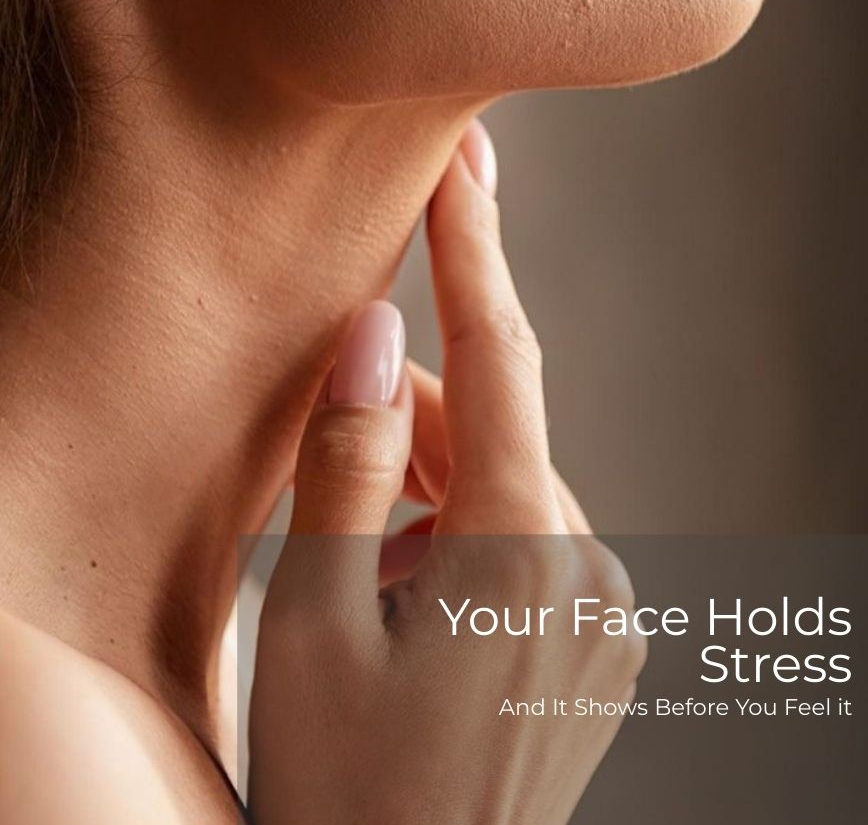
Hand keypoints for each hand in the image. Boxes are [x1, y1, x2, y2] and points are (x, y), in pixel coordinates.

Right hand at [248, 121, 643, 823]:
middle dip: (408, 412)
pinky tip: (408, 593)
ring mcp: (608, 611)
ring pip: (508, 485)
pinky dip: (466, 534)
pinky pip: (531, 541)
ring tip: (355, 560)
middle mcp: (590, 569)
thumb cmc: (347, 790)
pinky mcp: (601, 641)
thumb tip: (369, 331)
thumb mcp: (310, 628)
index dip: (474, 246)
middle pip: (492, 429)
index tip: (465, 156)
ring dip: (431, 485)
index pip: (499, 355)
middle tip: (320, 430)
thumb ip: (348, 467)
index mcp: (521, 551)